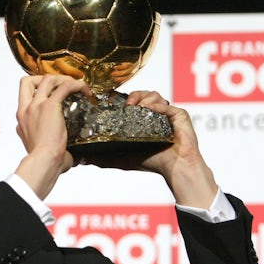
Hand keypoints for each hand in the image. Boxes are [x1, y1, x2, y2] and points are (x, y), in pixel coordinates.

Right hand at [14, 74, 90, 199]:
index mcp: (22, 120)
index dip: (37, 94)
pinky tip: (83, 88)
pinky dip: (75, 84)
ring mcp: (36, 106)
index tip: (51, 97)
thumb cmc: (43, 161)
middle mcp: (26, 110)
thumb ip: (49, 146)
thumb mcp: (39, 150)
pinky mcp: (49, 106)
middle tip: (59, 85)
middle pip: (27, 81)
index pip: (24, 99)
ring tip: (74, 85)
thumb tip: (68, 158)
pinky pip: (63, 86)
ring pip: (46, 79)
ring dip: (61, 79)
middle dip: (43, 78)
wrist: (43, 162)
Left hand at [83, 91, 218, 207]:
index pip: (133, 101)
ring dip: (144, 98)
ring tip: (136, 107)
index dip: (123, 98)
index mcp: (144, 118)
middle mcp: (157, 113)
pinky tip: (148, 110)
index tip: (112, 102)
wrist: (175, 170)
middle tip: (126, 104)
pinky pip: (167, 104)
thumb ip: (104, 157)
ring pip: (155, 95)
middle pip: (144, 94)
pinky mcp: (180, 115)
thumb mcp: (123, 158)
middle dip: (133, 95)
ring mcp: (169, 113)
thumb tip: (84, 158)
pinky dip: (156, 105)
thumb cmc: (152, 162)